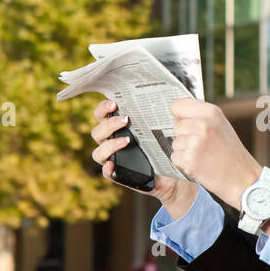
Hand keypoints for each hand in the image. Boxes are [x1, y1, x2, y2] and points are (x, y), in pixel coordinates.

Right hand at [91, 98, 196, 216]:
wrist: (172, 173)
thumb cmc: (163, 146)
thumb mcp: (159, 129)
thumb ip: (153, 114)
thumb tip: (160, 96)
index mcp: (116, 128)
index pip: (101, 115)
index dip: (103, 108)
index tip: (114, 103)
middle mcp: (110, 142)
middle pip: (97, 132)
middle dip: (109, 124)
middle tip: (126, 120)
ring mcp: (112, 159)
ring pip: (98, 152)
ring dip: (109, 145)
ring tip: (127, 141)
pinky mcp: (117, 175)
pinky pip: (106, 172)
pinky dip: (107, 168)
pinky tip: (113, 164)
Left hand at [168, 97, 262, 208]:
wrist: (243, 179)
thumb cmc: (233, 154)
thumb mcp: (221, 125)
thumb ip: (200, 116)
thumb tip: (177, 113)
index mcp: (211, 112)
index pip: (177, 105)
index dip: (179, 115)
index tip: (185, 121)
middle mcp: (202, 124)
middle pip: (176, 126)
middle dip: (184, 136)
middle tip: (202, 145)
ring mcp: (195, 142)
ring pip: (175, 142)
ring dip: (184, 151)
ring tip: (203, 155)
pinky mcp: (189, 159)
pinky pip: (175, 157)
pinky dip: (184, 163)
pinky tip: (199, 164)